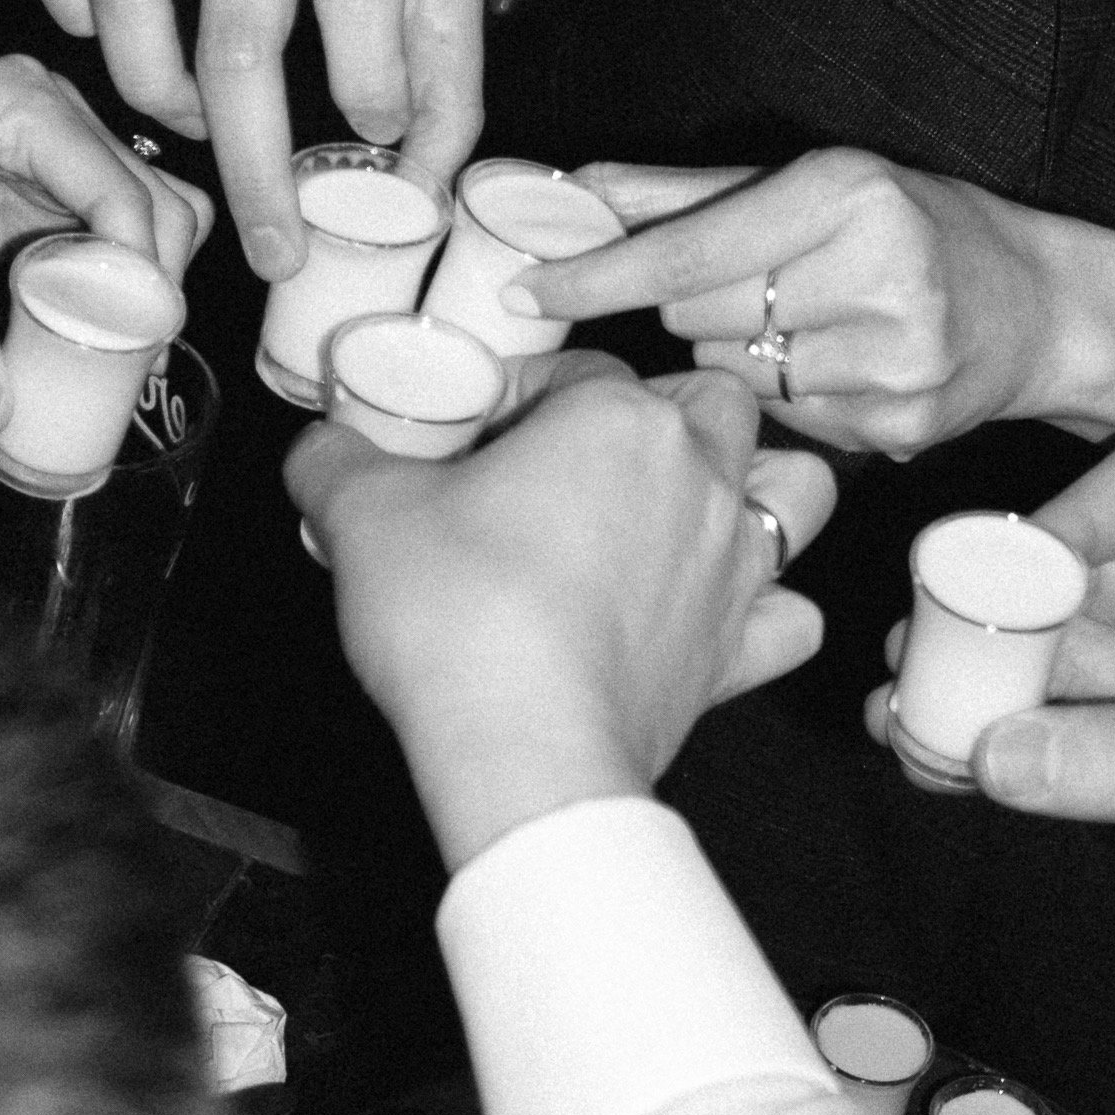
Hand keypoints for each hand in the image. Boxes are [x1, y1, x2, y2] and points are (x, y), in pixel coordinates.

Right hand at [28, 0, 482, 278]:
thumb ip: (447, 70)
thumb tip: (418, 189)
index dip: (368, 85)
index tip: (376, 133)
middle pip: (236, 35)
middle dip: (252, 166)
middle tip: (273, 245)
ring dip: (156, 92)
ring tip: (201, 120)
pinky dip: (78, 16)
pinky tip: (126, 44)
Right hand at [285, 364, 836, 866]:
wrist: (520, 746)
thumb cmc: (453, 614)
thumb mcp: (362, 514)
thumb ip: (336, 462)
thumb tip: (318, 450)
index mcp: (618, 418)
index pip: (581, 368)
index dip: (528, 392)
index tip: (482, 431)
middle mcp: (698, 476)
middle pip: (713, 403)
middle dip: (667, 409)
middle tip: (592, 452)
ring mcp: (733, 567)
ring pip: (796, 493)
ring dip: (760, 486)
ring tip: (695, 504)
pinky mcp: (740, 654)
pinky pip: (792, 617)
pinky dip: (772, 612)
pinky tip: (727, 614)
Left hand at [514, 151, 1077, 454]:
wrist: (1042, 308)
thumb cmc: (914, 228)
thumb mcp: (813, 183)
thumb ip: (687, 192)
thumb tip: (577, 189)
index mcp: (852, 194)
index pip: (691, 249)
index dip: (602, 272)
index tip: (531, 287)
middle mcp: (882, 274)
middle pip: (701, 315)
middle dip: (695, 304)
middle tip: (759, 284)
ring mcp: (895, 361)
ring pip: (734, 375)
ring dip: (741, 353)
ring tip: (810, 323)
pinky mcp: (900, 426)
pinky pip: (784, 420)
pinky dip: (789, 396)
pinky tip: (842, 366)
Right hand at [862, 436, 1114, 1038]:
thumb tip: (1001, 752)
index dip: (1074, 519)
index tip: (999, 578)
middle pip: (1086, 581)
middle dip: (999, 615)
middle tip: (921, 658)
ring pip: (1063, 670)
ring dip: (985, 690)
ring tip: (907, 720)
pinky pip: (1069, 748)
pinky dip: (1006, 754)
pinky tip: (942, 764)